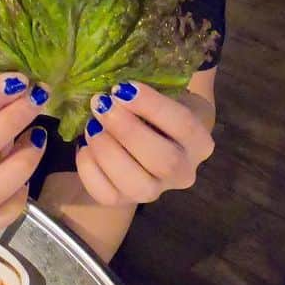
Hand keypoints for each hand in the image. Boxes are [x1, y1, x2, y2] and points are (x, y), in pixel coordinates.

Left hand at [76, 82, 213, 206]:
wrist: (155, 135)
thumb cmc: (159, 107)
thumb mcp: (166, 92)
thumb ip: (152, 85)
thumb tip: (120, 83)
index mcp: (199, 141)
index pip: (183, 125)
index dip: (151, 106)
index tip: (122, 87)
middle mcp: (184, 172)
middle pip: (162, 160)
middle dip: (126, 130)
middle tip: (101, 104)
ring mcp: (156, 191)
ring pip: (137, 185)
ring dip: (108, 151)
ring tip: (91, 124)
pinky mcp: (126, 202)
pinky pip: (107, 196)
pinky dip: (90, 170)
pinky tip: (84, 146)